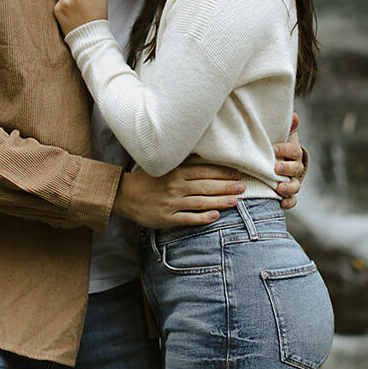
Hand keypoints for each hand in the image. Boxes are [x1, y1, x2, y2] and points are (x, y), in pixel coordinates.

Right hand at [113, 164, 245, 228]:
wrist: (124, 196)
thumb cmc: (146, 179)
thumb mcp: (163, 164)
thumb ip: (181, 159)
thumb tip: (200, 149)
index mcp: (176, 172)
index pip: (204, 171)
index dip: (222, 172)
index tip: (237, 173)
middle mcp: (175, 186)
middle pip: (206, 186)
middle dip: (226, 186)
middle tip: (243, 187)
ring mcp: (171, 203)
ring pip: (200, 202)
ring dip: (219, 202)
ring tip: (236, 201)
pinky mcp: (167, 218)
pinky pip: (188, 218)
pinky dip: (202, 218)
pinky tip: (216, 217)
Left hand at [273, 112, 307, 209]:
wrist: (279, 160)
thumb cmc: (277, 145)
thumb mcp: (281, 134)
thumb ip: (287, 126)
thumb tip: (294, 115)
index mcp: (294, 152)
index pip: (293, 150)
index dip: (285, 149)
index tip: (273, 148)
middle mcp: (295, 167)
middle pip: (295, 169)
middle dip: (286, 169)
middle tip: (275, 168)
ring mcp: (293, 181)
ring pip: (295, 186)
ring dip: (288, 187)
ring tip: (279, 188)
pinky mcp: (289, 193)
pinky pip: (292, 200)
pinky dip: (289, 202)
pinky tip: (282, 203)